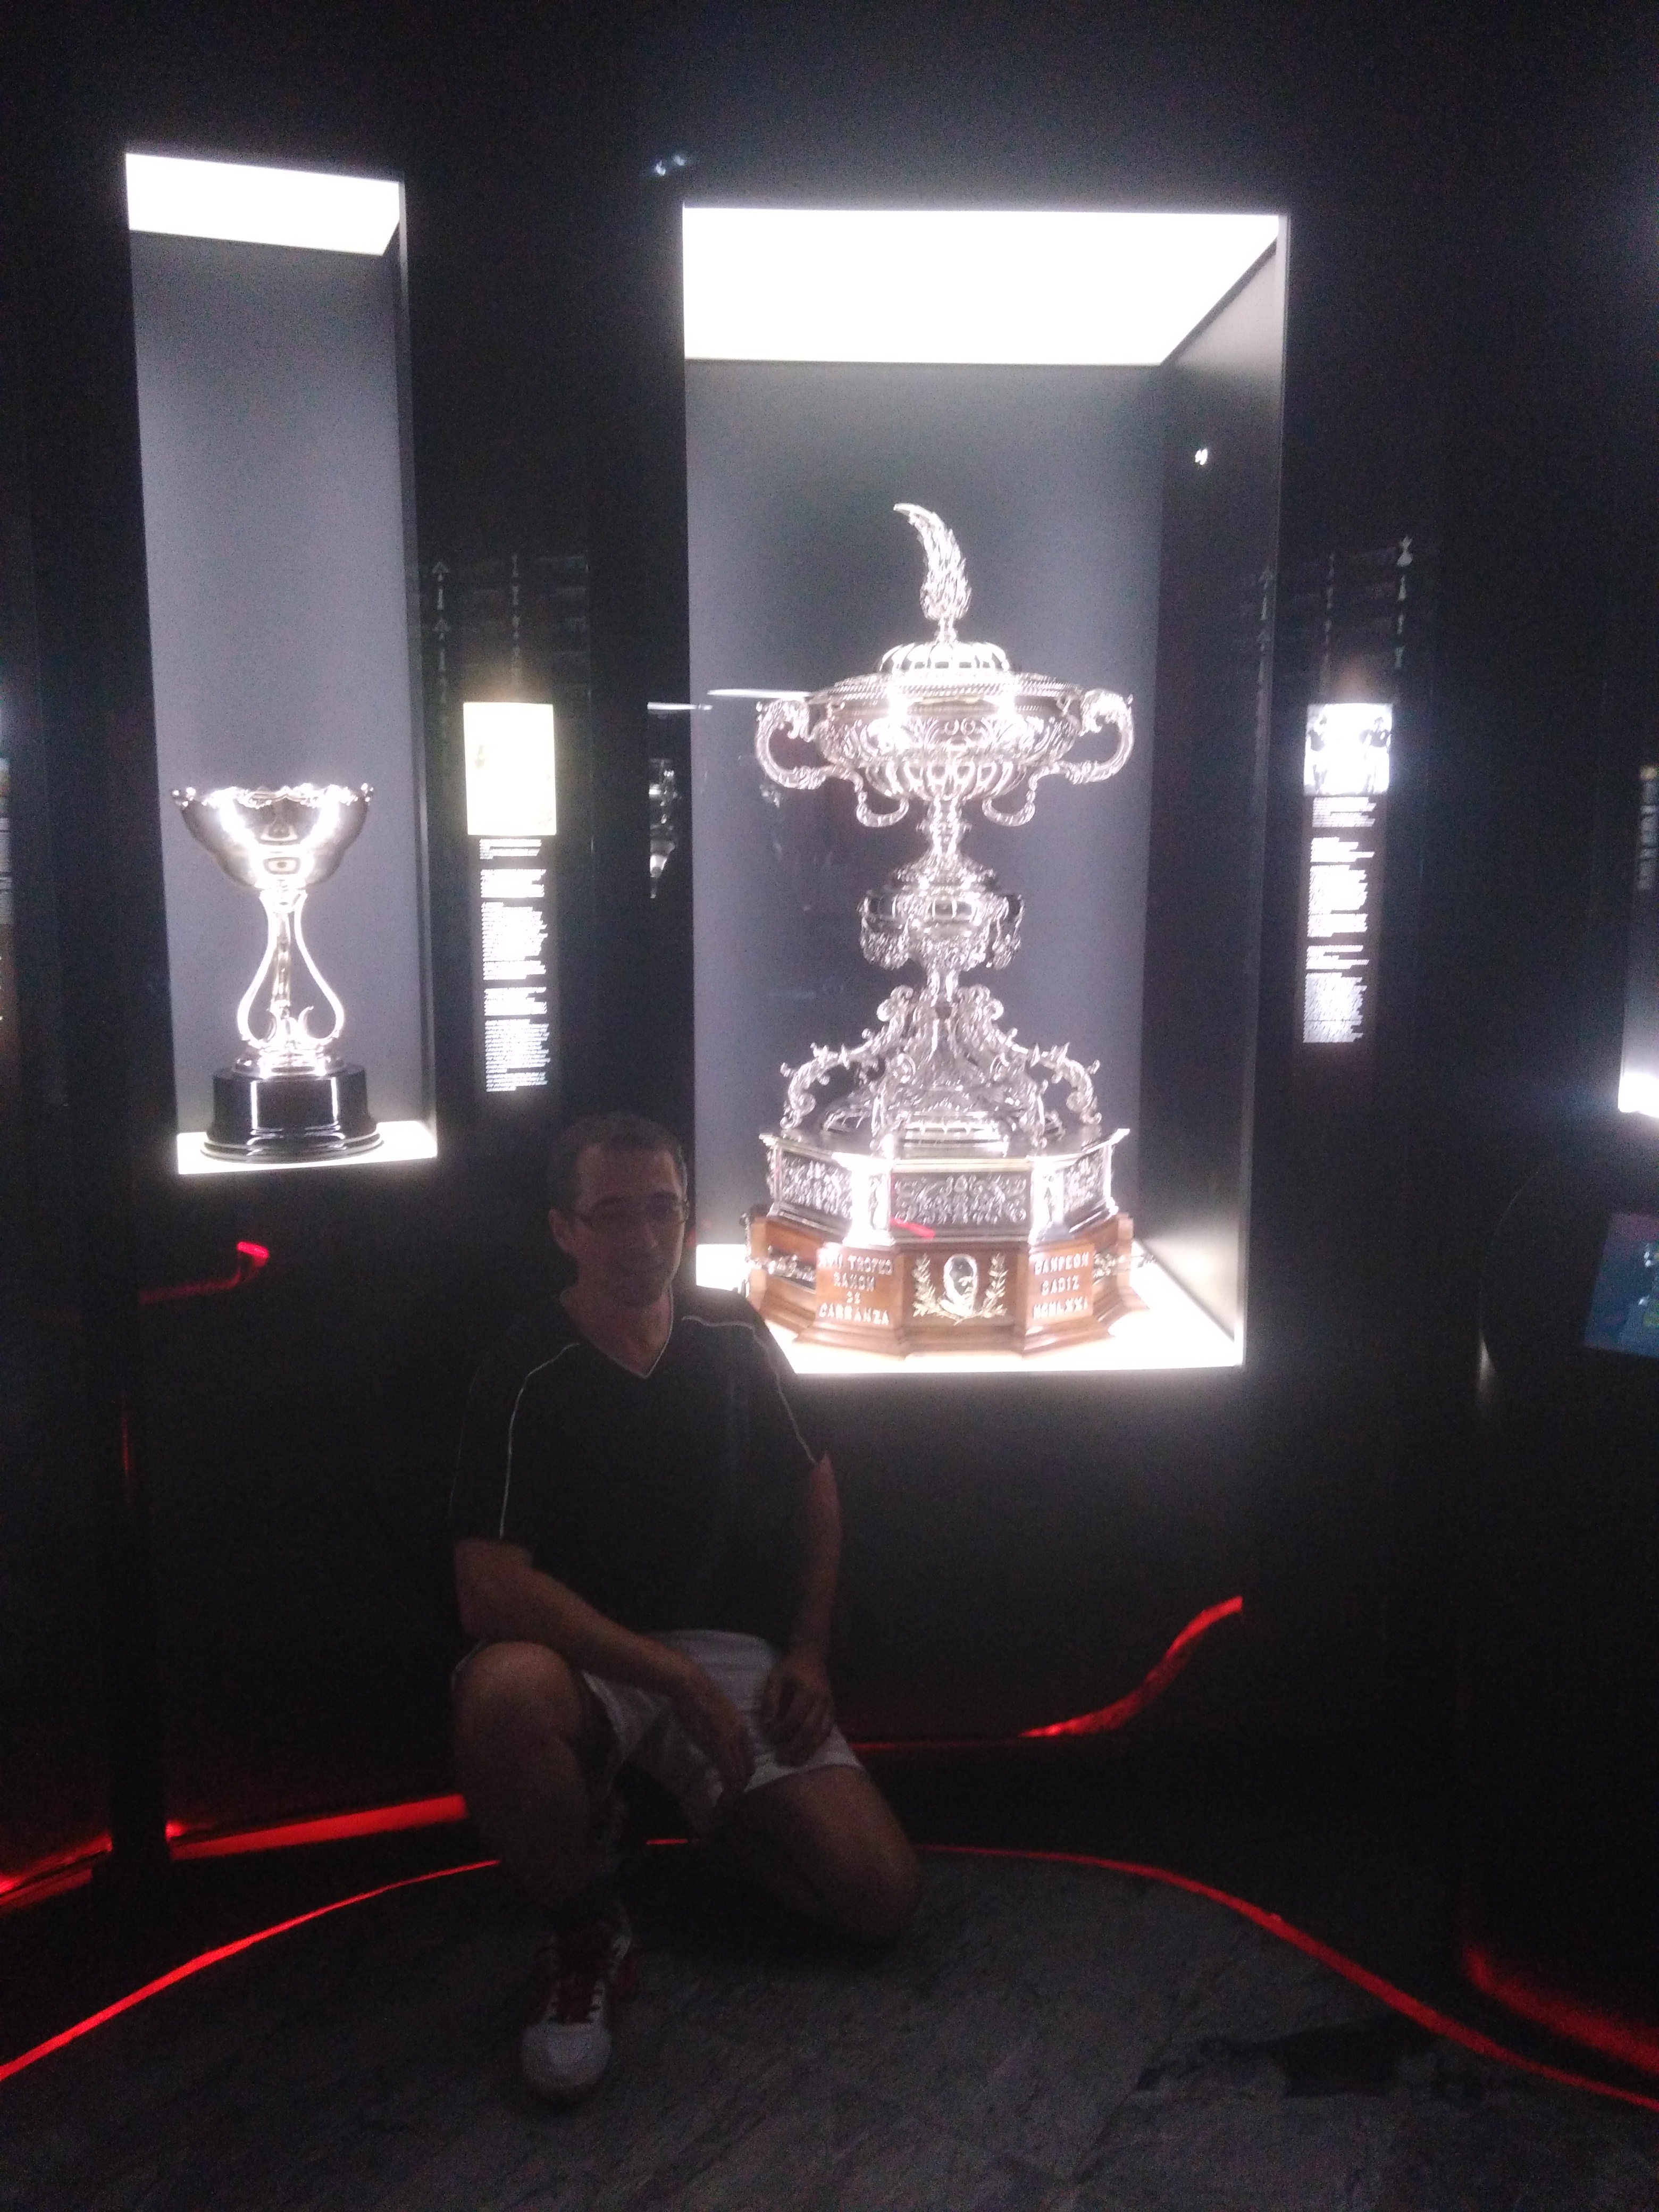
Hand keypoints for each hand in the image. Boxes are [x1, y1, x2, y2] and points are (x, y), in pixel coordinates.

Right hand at [668, 1660, 754, 1802]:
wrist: (690, 1685)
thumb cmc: (697, 1696)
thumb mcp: (716, 1714)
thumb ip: (721, 1729)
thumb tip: (717, 1740)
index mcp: (740, 1727)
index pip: (749, 1758)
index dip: (743, 1774)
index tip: (734, 1785)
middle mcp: (739, 1735)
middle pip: (748, 1768)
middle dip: (741, 1787)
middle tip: (730, 1799)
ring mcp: (729, 1741)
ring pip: (740, 1774)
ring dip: (735, 1793)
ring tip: (726, 1804)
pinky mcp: (717, 1747)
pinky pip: (729, 1774)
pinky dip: (728, 1791)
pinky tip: (722, 1799)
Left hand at [758, 1648, 834, 1766]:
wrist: (812, 1655)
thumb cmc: (790, 1667)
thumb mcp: (775, 1677)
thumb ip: (770, 1699)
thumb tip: (766, 1723)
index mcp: (808, 1690)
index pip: (794, 1718)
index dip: (781, 1731)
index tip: (769, 1736)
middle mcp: (822, 1700)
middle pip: (810, 1730)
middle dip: (795, 1748)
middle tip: (781, 1760)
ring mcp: (830, 1706)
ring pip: (821, 1735)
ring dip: (807, 1751)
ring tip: (794, 1762)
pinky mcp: (833, 1710)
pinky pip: (827, 1732)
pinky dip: (817, 1745)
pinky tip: (807, 1753)